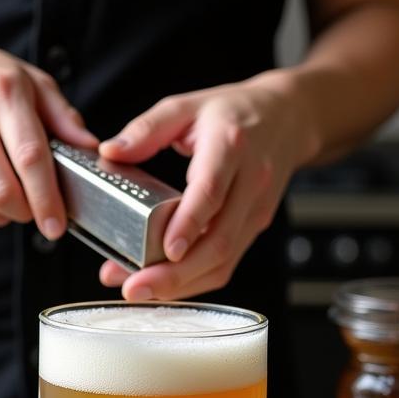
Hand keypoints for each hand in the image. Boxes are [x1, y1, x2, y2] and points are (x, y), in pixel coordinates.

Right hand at [0, 30, 97, 237]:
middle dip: (26, 212)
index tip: (57, 223)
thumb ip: (62, 116)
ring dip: (4, 216)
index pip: (30, 157)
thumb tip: (90, 148)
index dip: (47, 198)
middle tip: (36, 210)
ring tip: (13, 203)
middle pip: (2, 190)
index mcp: (1, 91)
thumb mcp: (28, 81)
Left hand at [97, 70, 318, 299]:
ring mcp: (256, 210)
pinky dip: (194, 280)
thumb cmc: (233, 112)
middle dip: (176, 273)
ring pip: (223, 260)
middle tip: (134, 287)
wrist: (287, 118)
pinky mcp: (254, 227)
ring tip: (140, 291)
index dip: (190, 224)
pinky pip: (226, 263)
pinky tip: (163, 286)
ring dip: (181, 284)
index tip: (167, 250)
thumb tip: (111, 152)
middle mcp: (250, 182)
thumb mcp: (185, 106)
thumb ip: (145, 129)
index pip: (212, 192)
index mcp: (231, 146)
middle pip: (218, 240)